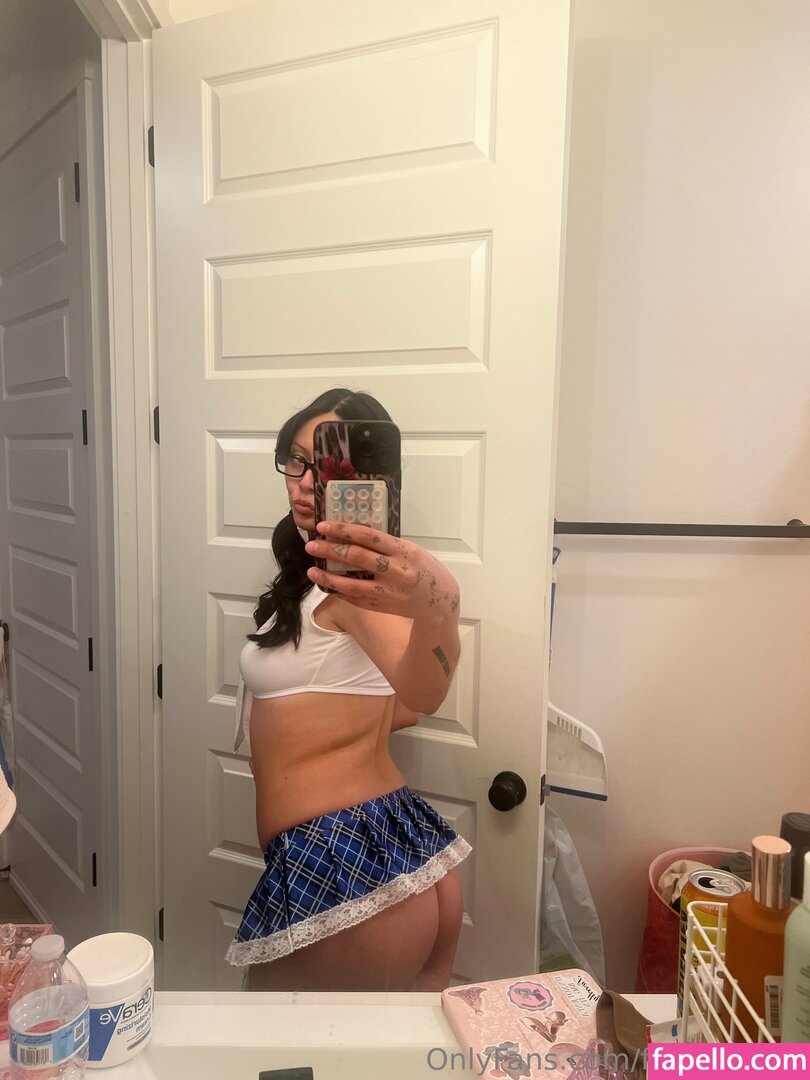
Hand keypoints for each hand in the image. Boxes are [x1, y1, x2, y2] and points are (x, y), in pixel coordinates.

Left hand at [305, 521, 459, 622]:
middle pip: (357, 557)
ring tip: (312, 570)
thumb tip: (353, 535)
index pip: (368, 536)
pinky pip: (355, 599)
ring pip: (352, 584)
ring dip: (328, 577)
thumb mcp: (410, 551)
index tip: (324, 526)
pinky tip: (327, 585)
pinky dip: (339, 592)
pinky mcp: (382, 607)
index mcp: (403, 551)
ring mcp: (388, 592)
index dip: (343, 530)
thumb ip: (386, 545)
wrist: (438, 601)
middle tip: (312, 545)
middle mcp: (396, 571)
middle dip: (331, 550)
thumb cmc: (424, 570)